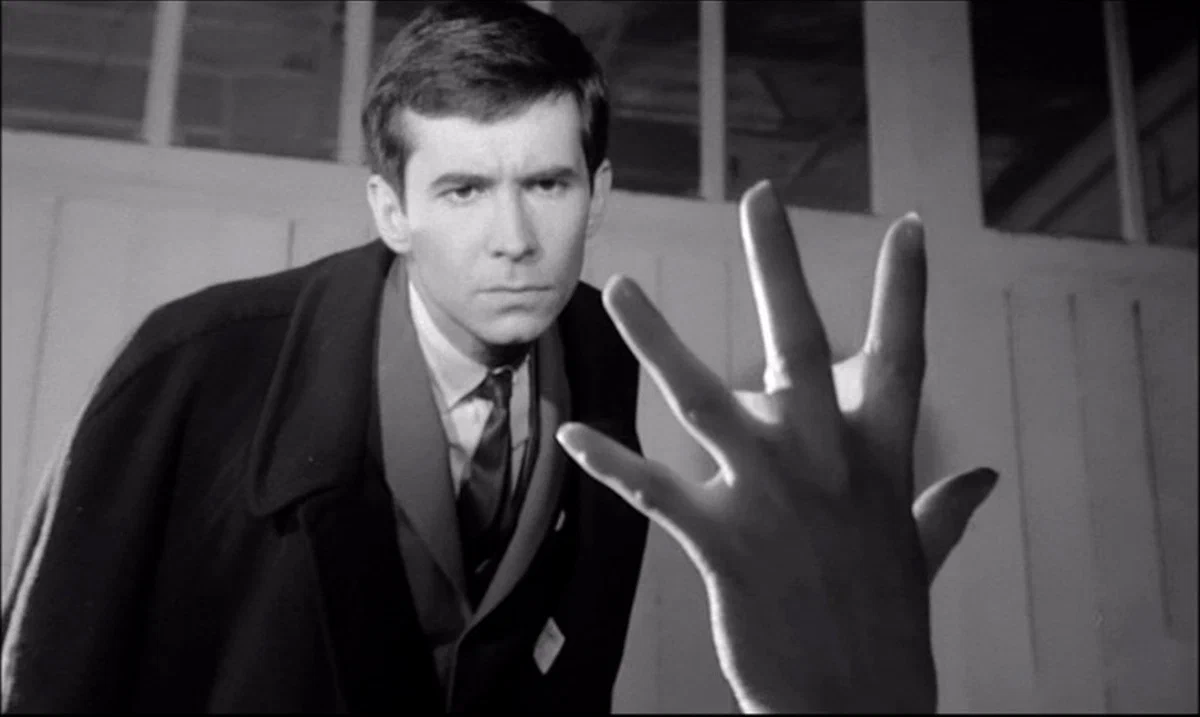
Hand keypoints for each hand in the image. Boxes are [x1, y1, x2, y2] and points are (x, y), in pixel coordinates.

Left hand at [556, 181, 997, 711]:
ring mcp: (770, 496)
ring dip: (656, 340)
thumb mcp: (921, 553)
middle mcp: (825, 461)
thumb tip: (986, 479)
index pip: (900, 357)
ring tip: (619, 288)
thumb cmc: (887, 623)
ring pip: (703, 399)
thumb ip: (947, 508)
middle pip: (798, 342)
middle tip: (760, 197)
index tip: (909, 227)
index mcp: (878, 458)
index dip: (906, 289)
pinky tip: (573, 436)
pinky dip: (610, 463)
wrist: (857, 704)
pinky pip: (655, 490)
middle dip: (777, 264)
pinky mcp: (722, 541)